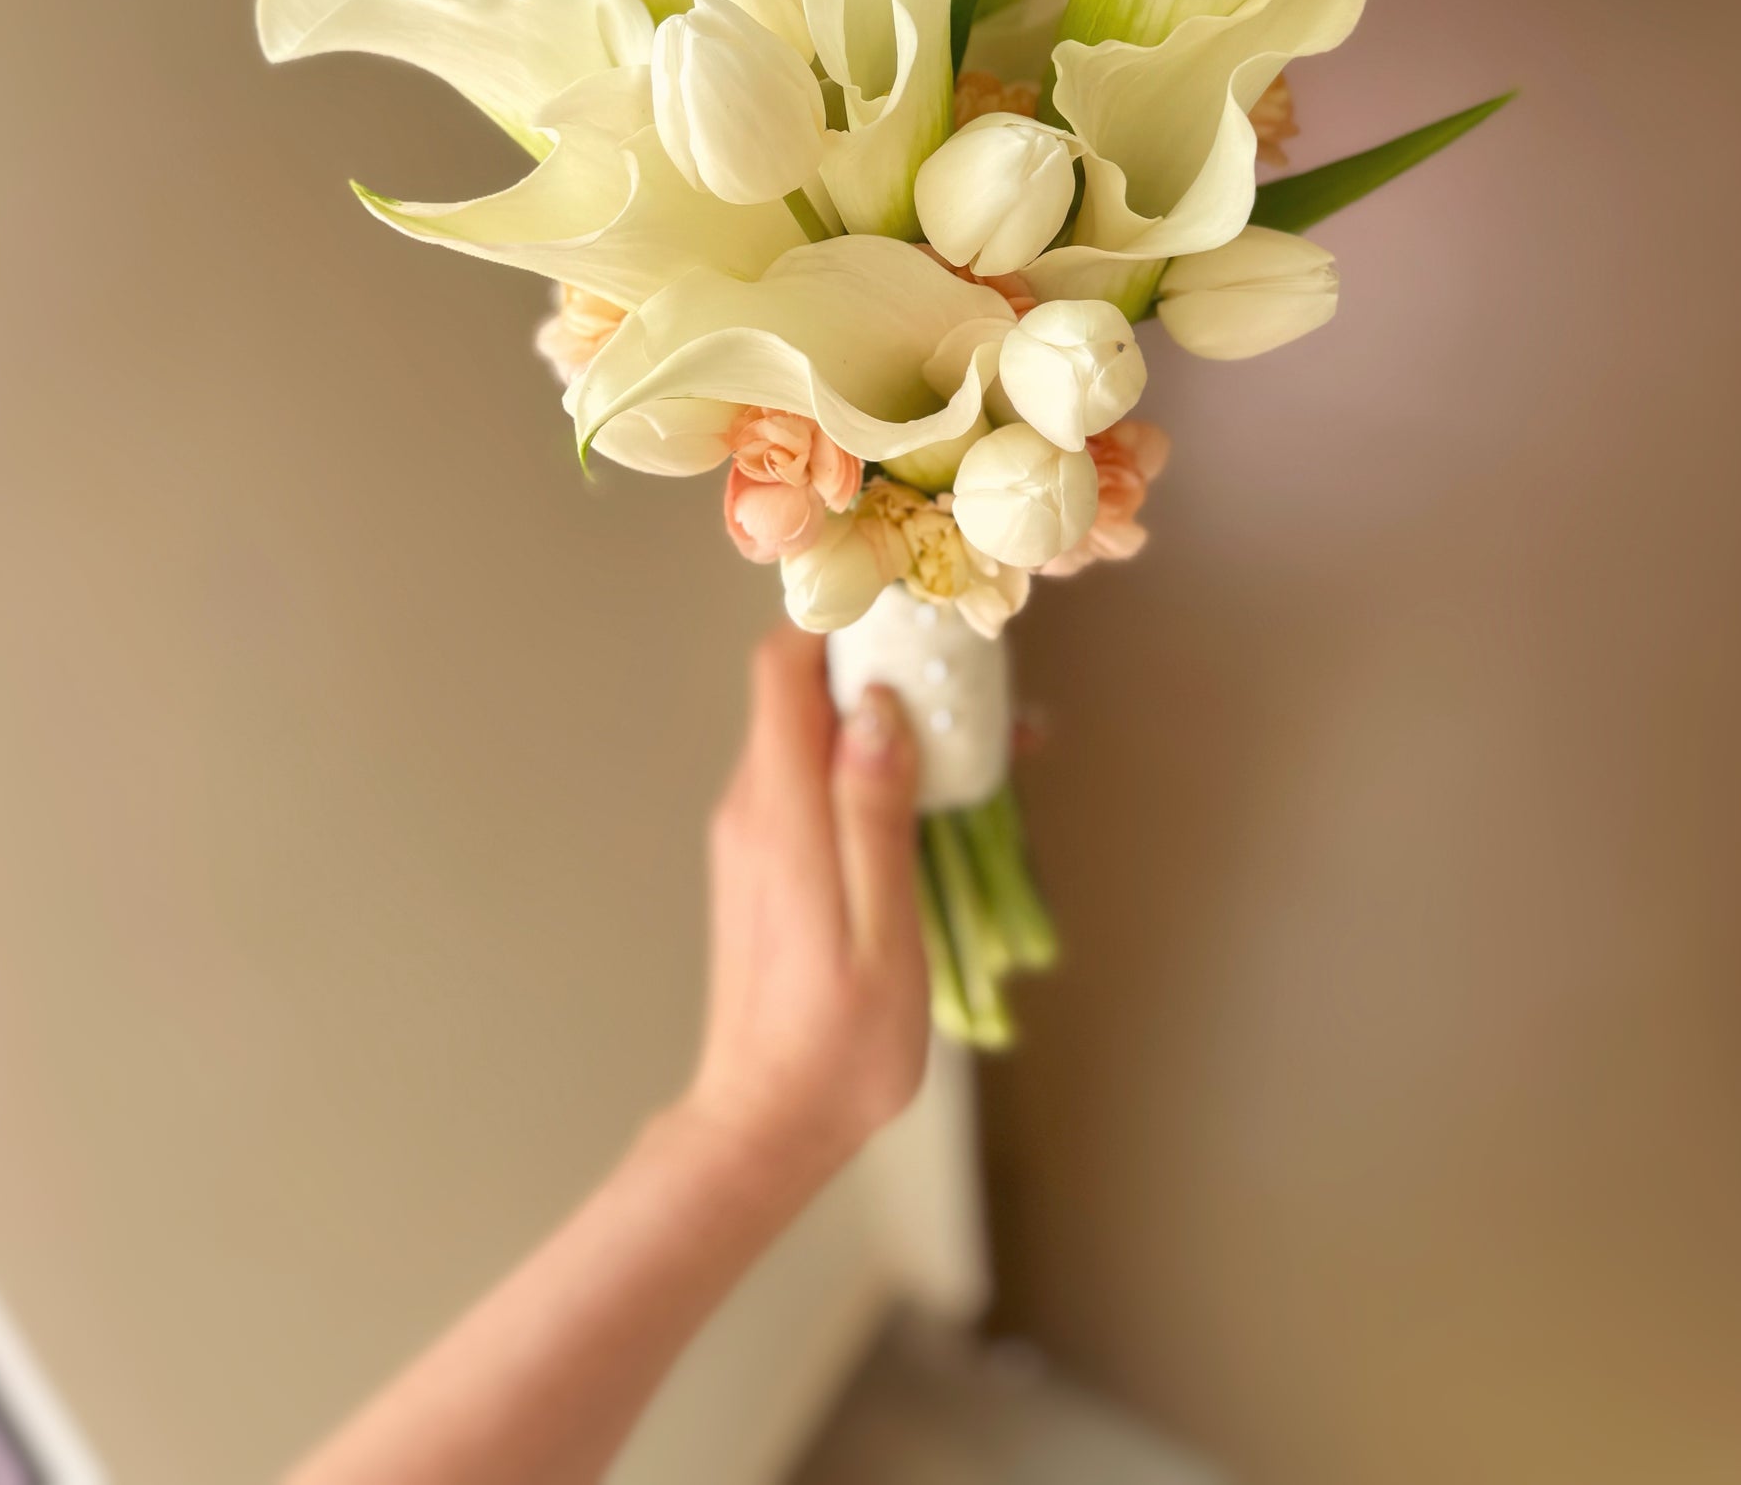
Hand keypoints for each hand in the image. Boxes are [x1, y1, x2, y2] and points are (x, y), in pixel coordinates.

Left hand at [680, 625, 929, 1203]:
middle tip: (981, 687)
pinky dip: (874, 767)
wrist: (763, 1127)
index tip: (915, 613)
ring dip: (891, 720)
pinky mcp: (767, 860)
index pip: (783, 667)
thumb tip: (879, 709)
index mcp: (780, 813)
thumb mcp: (880, 931)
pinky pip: (816, 780)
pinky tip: (939, 800)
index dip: (841, 619)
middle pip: (805, 687)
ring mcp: (754, 833)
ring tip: (986, 747)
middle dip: (889, 667)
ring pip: (816, 732)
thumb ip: (874, 814)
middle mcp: (754, 807)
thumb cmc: (836, 1045)